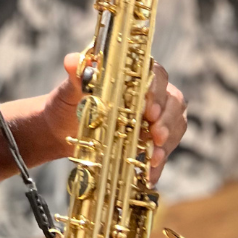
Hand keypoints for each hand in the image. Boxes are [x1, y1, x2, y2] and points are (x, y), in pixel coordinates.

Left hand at [44, 56, 186, 183]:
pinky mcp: (152, 139)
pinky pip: (164, 149)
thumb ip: (75, 76)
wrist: (62, 130)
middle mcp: (150, 93)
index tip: (149, 109)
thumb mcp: (69, 91)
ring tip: (154, 158)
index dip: (156, 90)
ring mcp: (155, 116)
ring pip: (175, 124)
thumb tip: (71, 61)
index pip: (156, 74)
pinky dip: (159, 163)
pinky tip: (149, 176)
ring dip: (167, 142)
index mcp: (134, 74)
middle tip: (156, 135)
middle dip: (167, 119)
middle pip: (173, 100)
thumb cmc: (68, 103)